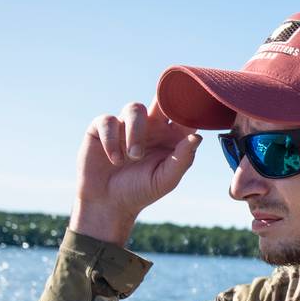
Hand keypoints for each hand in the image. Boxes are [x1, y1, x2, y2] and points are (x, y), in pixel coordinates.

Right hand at [70, 101, 202, 244]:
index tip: (192, 108)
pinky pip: (108, 121)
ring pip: (134, 108)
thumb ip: (182, 159)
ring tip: (134, 156)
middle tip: (163, 110)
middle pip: (160, 99)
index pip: (184, 114)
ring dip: (135, 132)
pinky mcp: (102, 128)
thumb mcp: (166, 180)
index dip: (189, 107)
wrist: (107, 203)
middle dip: (164, 96)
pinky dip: (112, 140)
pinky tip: (115, 160)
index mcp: (170, 136)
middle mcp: (150, 126)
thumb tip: (197, 137)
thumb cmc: (140, 191)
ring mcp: (126, 125)